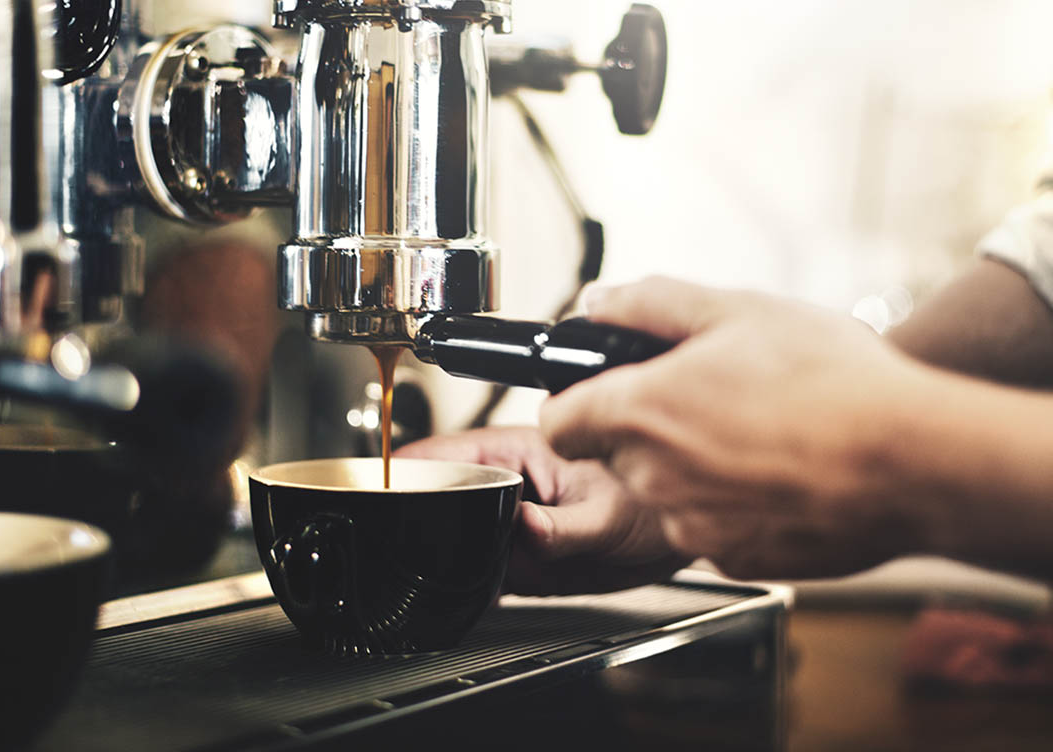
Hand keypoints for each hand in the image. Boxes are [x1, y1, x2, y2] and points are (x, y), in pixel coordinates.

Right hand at [395, 427, 690, 594]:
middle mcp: (506, 486)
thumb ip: (561, 528)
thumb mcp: (607, 515)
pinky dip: (466, 585)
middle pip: (437, 498)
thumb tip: (522, 529)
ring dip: (440, 557)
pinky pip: (478, 570)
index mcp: (517, 453)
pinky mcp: (519, 559)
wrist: (676, 540)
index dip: (403, 472)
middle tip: (402, 552)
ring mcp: (509, 523)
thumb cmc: (652, 503)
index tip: (377, 493)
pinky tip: (463, 599)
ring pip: (453, 537)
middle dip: (415, 522)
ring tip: (430, 576)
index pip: (442, 454)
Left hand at [540, 276, 940, 580]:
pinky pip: (715, 526)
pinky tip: (783, 472)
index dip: (577, 400)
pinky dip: (735, 503)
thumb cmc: (834, 383)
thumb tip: (602, 303)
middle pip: (618, 454)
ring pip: (669, 493)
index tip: (603, 390)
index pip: (559, 420)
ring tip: (761, 432)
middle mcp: (656, 478)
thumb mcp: (739, 310)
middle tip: (713, 395)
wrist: (913, 461)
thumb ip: (652, 303)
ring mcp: (694, 527)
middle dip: (651, 427)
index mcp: (643, 412)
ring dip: (696, 466)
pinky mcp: (736, 560)